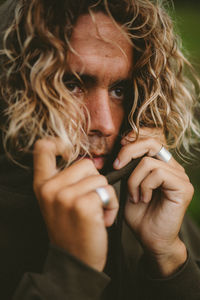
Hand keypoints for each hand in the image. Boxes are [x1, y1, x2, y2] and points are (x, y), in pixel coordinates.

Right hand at [33, 138, 118, 270]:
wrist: (75, 261)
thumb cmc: (71, 229)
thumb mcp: (57, 202)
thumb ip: (64, 179)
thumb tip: (88, 162)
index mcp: (42, 184)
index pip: (44, 147)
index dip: (59, 144)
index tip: (69, 153)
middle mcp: (50, 187)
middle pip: (87, 164)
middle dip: (95, 181)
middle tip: (89, 203)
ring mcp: (65, 196)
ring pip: (100, 178)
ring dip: (105, 196)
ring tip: (96, 213)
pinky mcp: (83, 205)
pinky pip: (108, 192)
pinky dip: (111, 205)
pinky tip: (102, 220)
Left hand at [113, 128, 193, 275]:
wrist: (151, 239)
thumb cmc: (140, 215)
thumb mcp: (129, 187)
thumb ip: (128, 170)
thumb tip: (120, 154)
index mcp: (161, 165)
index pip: (149, 142)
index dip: (132, 144)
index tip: (116, 159)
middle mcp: (173, 168)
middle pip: (152, 143)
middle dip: (129, 152)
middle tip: (117, 166)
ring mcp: (180, 176)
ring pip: (149, 162)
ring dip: (134, 180)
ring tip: (134, 197)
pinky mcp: (183, 186)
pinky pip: (158, 174)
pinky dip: (145, 186)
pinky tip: (144, 199)